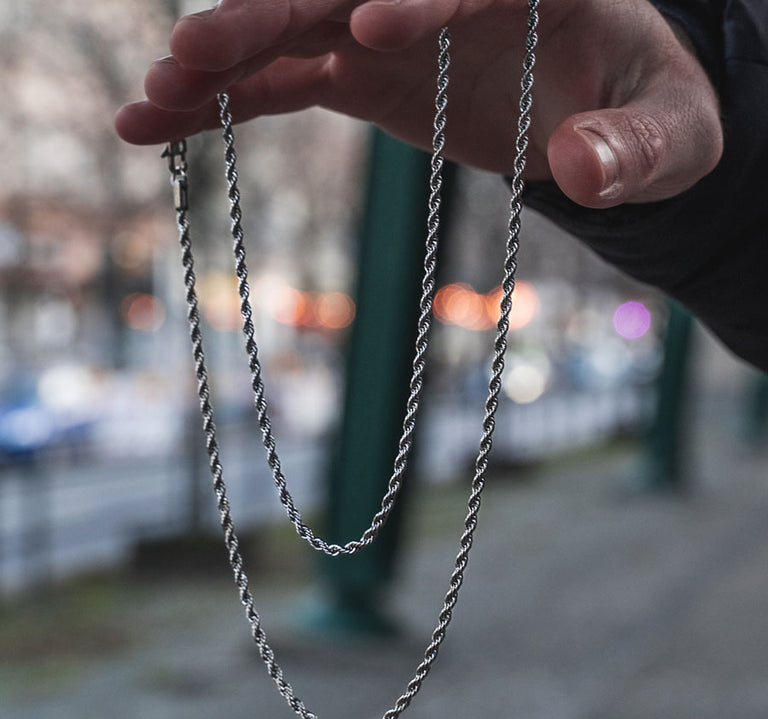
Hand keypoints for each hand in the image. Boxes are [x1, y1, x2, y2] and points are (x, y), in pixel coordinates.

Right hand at [115, 0, 722, 208]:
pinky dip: (231, 104)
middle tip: (195, 51)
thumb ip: (642, 147)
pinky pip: (287, 81)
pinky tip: (168, 123)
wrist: (604, 116)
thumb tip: (582, 170)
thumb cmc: (646, 115)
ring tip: (154, 98)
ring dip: (224, 60)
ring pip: (294, 28)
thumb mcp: (674, 137)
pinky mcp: (364, 73)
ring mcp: (392, 28)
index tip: (369, 34)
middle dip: (271, 13)